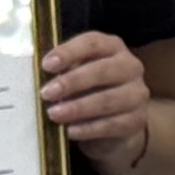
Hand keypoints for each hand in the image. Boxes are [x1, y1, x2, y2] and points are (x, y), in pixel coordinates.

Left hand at [41, 31, 155, 174]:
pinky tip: (70, 131)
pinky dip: (89, 129)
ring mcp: (137, 94)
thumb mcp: (75, 74)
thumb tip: (37, 76)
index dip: (69, 52)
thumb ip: (62, 70)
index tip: (46, 65)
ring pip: (108, 100)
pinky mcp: (137, 119)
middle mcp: (130, 66)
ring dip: (78, 108)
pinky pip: (112, 124)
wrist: (114, 123)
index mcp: (112, 48)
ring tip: (55, 114)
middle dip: (72, 82)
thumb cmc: (88, 90)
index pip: (93, 43)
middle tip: (47, 93)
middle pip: (102, 70)